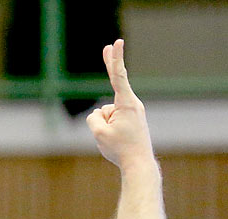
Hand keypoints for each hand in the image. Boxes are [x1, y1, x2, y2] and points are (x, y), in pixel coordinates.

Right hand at [87, 40, 153, 170]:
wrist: (138, 162)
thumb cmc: (119, 148)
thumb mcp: (99, 133)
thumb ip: (94, 118)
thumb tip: (99, 114)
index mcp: (126, 103)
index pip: (118, 76)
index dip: (115, 59)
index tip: (116, 43)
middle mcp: (132, 103)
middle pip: (114, 86)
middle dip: (112, 66)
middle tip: (108, 47)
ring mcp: (133, 111)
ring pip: (107, 113)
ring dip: (104, 124)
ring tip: (115, 139)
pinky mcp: (131, 119)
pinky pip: (111, 120)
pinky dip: (108, 129)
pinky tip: (116, 140)